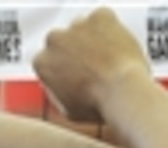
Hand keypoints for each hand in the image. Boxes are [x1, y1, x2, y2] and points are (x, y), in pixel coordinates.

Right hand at [32, 8, 150, 123]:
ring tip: (108, 60)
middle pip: (63, 41)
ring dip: (92, 40)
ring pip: (82, 28)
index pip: (49, 59)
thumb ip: (58, 92)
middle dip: (76, 51)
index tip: (75, 73)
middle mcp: (55, 40)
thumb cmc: (99, 105)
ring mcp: (77, 26)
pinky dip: (110, 29)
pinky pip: (103, 19)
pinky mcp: (99, 17)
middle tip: (93, 67)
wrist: (123, 93)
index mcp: (43, 62)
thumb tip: (59, 89)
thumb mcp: (68, 110)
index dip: (64, 67)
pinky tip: (117, 48)